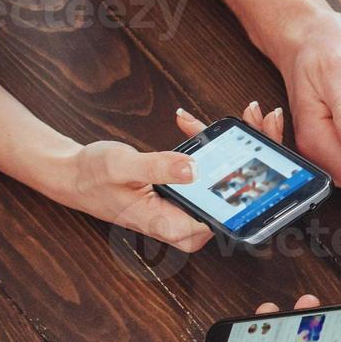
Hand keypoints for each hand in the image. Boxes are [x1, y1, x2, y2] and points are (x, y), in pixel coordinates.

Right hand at [44, 101, 280, 252]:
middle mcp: (182, 223)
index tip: (264, 159)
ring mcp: (184, 211)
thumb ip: (157, 168)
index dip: (248, 192)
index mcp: (170, 225)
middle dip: (253, 162)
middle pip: (232, 203)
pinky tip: (216, 123)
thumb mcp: (122, 166)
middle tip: (266, 123)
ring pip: (225, 189)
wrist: (74, 175)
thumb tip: (193, 169)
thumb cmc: (92, 175)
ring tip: (254, 116)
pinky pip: (210, 179)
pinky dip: (218, 151)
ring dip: (240, 152)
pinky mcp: (183, 197)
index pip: (223, 220)